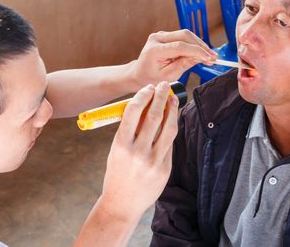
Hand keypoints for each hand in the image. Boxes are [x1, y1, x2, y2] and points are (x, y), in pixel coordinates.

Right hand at [97, 81, 178, 222]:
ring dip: (172, 110)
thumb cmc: (117, 173)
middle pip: (153, 116)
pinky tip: (172, 120)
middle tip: (164, 86)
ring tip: (173, 98)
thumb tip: (144, 107)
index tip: (148, 87)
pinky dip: (171, 129)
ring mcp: (153, 161)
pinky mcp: (164, 169)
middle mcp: (137, 151)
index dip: (143, 96)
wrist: (122, 204)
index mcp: (121, 144)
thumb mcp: (116, 150)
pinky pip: (170, 144)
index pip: (133, 112)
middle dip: (160, 97)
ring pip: (168, 128)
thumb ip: (129, 131)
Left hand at [128, 29, 217, 87]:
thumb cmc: (151, 77)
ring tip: (209, 56)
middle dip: (201, 46)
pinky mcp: (166, 35)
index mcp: (155, 49)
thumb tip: (202, 57)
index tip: (209, 58)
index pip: (180, 46)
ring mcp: (161, 35)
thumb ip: (185, 64)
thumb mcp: (169, 75)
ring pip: (186, 35)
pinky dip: (193, 44)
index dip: (197, 51)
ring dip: (199, 45)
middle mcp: (157, 38)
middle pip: (184, 36)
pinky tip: (202, 53)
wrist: (140, 73)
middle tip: (213, 57)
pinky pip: (183, 37)